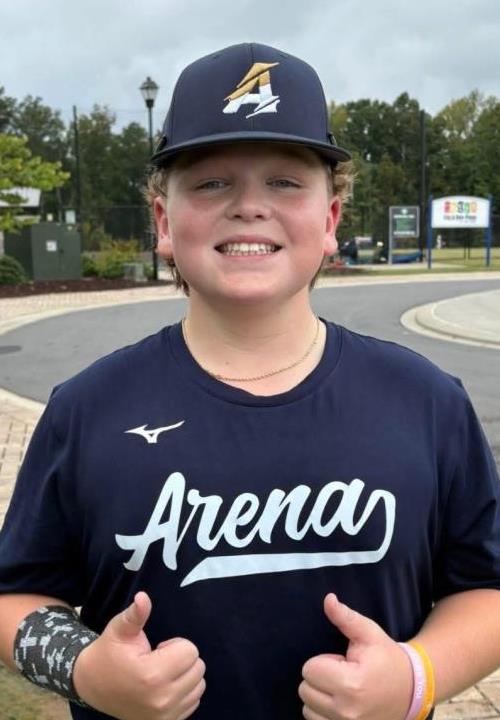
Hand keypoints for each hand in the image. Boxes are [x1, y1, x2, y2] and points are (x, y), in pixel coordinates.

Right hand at [73, 591, 205, 719]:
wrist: (91, 687)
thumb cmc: (108, 653)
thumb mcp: (119, 630)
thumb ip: (135, 615)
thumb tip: (143, 597)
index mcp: (151, 675)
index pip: (190, 650)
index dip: (175, 644)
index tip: (157, 649)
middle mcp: (162, 699)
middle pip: (198, 667)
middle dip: (182, 658)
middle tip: (159, 660)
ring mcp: (165, 716)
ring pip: (199, 685)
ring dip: (186, 675)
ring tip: (162, 673)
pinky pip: (194, 701)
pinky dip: (185, 692)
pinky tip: (165, 687)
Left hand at [299, 593, 411, 719]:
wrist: (412, 691)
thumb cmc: (387, 659)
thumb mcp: (369, 633)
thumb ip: (346, 618)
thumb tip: (328, 599)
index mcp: (351, 684)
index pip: (310, 669)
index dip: (324, 661)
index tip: (343, 662)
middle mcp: (346, 712)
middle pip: (305, 689)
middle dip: (320, 678)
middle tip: (343, 675)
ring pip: (307, 709)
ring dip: (319, 697)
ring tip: (343, 690)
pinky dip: (322, 713)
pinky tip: (340, 703)